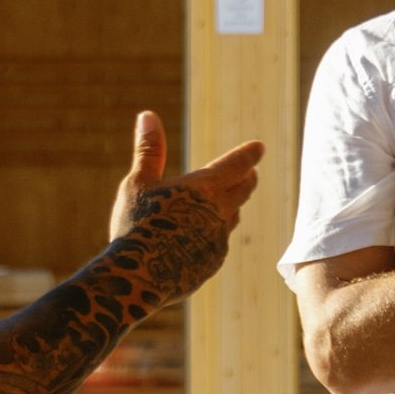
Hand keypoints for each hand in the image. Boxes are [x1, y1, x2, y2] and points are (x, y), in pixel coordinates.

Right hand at [109, 109, 263, 290]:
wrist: (138, 277)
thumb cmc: (135, 225)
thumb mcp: (138, 183)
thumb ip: (149, 150)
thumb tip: (147, 115)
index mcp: (205, 188)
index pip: (236, 164)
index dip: (248, 154)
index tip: (259, 147)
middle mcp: (219, 213)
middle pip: (243, 191)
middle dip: (247, 179)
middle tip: (251, 173)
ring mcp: (218, 241)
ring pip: (232, 219)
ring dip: (233, 207)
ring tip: (229, 204)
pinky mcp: (212, 264)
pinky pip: (218, 244)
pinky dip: (214, 235)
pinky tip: (202, 238)